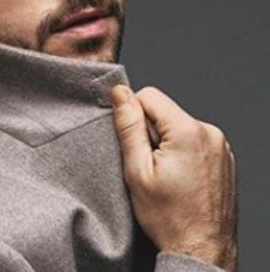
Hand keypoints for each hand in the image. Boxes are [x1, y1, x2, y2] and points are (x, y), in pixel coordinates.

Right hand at [109, 85, 236, 270]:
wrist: (201, 250)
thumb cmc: (170, 218)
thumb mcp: (137, 171)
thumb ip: (128, 126)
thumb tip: (120, 93)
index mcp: (188, 131)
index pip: (149, 96)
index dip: (133, 116)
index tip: (134, 145)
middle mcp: (210, 133)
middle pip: (164, 112)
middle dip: (150, 133)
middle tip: (148, 167)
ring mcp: (221, 146)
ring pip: (178, 127)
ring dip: (166, 144)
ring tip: (165, 177)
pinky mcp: (224, 158)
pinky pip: (194, 141)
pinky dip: (182, 154)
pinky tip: (179, 180)